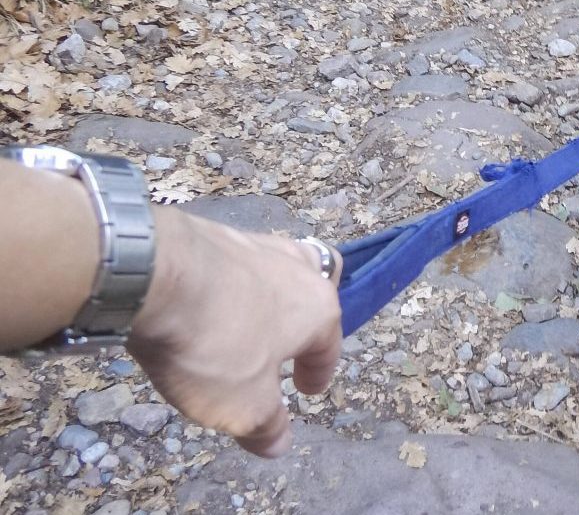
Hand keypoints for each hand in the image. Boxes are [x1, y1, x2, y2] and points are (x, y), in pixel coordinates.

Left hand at [127, 207, 342, 457]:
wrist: (150, 272)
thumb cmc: (214, 344)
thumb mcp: (242, 406)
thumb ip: (266, 426)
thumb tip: (280, 444)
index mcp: (318, 309)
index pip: (329, 346)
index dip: (319, 373)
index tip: (308, 390)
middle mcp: (296, 269)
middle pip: (318, 283)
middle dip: (309, 310)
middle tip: (292, 333)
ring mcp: (255, 244)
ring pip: (277, 265)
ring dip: (268, 293)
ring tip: (245, 317)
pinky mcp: (213, 232)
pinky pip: (233, 260)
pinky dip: (227, 281)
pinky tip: (204, 297)